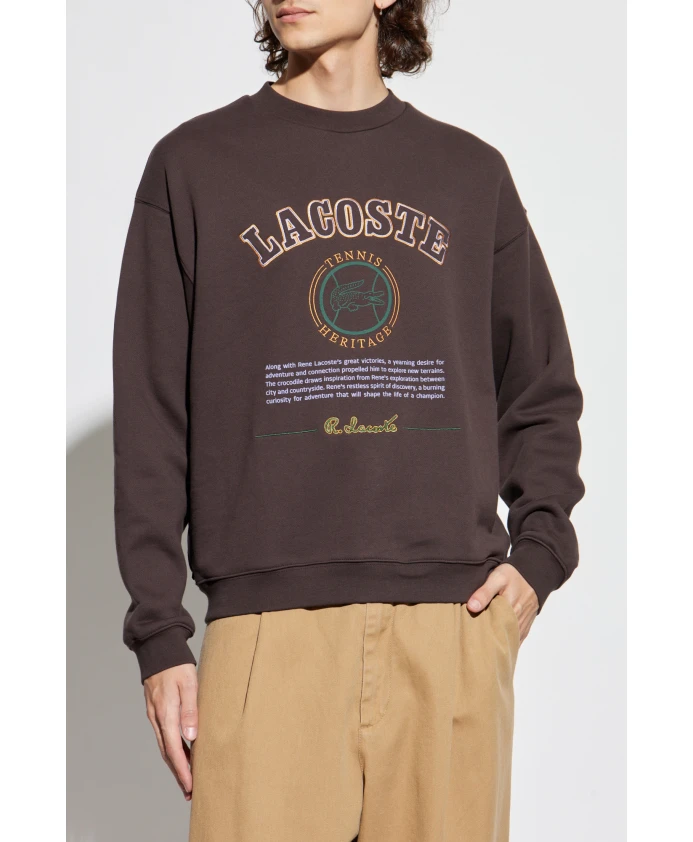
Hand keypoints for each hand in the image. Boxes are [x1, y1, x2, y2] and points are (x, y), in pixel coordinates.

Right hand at [144, 663, 197, 799]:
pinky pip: (163, 736)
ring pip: (164, 746)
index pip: (174, 749)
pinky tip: (180, 755)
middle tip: (190, 792)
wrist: (158, 650)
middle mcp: (157, 718)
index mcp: (166, 713)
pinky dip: (171, 750)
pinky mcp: (155, 712)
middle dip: (178, 774)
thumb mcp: (190, 683)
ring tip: (186, 780)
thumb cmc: (177, 665)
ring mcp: (154, 715)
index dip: (182, 770)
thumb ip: (191, 709)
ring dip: (174, 764)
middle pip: (167, 753)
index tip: (191, 785)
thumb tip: (192, 736)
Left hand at [467, 563, 538, 644]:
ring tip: (482, 644)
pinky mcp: (525, 625)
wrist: (534, 574)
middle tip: (473, 641)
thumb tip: (471, 607)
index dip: (480, 633)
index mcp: (509, 611)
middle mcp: (517, 621)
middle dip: (487, 640)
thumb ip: (485, 592)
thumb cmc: (514, 575)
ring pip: (508, 639)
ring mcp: (522, 625)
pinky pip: (516, 639)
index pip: (492, 630)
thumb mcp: (498, 578)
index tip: (469, 635)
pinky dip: (507, 642)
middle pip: (499, 637)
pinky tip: (497, 644)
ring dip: (497, 641)